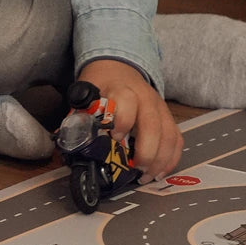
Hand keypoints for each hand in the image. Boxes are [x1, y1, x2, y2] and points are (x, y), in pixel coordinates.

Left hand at [76, 58, 182, 179]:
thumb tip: (68, 141)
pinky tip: (160, 172)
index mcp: (122, 89)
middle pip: (153, 123)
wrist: (118, 67)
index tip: (115, 139)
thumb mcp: (86, 94)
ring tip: (147, 176)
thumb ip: (80, 116)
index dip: (122, 120)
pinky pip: (176, 139)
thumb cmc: (101, 85)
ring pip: (169, 134)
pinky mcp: (168, 118)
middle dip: (147, 150)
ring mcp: (159, 108)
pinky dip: (172, 158)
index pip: (127, 101)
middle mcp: (145, 97)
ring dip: (160, 159)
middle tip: (136, 169)